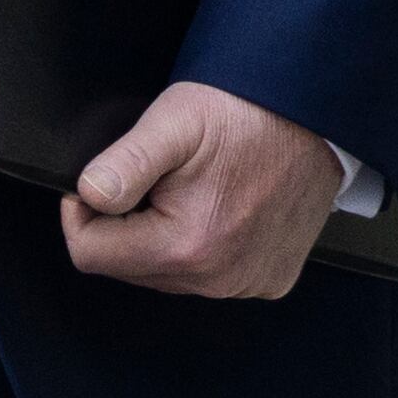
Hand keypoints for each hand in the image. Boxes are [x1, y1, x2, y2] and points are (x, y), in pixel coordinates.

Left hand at [62, 80, 341, 296]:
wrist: (316, 115)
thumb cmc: (248, 113)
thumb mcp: (176, 121)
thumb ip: (127, 162)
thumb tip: (88, 195)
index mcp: (186, 245)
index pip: (90, 256)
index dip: (81, 214)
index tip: (101, 183)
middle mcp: (218, 279)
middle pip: (129, 268)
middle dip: (127, 225)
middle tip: (156, 177)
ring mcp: (247, 284)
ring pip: (167, 275)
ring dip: (164, 238)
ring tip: (191, 188)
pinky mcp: (269, 279)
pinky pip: (210, 275)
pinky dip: (203, 247)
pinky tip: (222, 207)